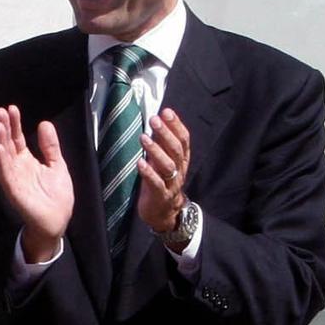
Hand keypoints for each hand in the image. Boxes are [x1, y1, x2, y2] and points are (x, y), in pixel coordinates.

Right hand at [0, 106, 72, 261]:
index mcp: (27, 161)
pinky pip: (5, 174)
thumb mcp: (57, 165)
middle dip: (4, 128)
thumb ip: (50, 146)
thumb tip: (44, 123)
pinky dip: (1, 161)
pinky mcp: (13, 190)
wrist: (57, 221)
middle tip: (0, 111)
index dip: (14, 124)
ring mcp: (13, 178)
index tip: (11, 108)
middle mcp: (17, 167)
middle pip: (8, 144)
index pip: (17, 139)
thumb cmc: (57, 196)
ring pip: (3, 157)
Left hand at [137, 107, 190, 234]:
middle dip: (165, 133)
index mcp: (182, 160)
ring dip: (156, 151)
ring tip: (144, 138)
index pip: (184, 140)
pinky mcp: (161, 196)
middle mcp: (180, 170)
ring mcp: (171, 184)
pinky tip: (140, 163)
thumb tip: (158, 120)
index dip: (176, 125)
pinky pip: (157, 184)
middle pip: (176, 150)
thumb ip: (162, 144)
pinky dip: (149, 173)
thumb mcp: (164, 161)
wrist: (164, 212)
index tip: (166, 111)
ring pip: (168, 166)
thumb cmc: (161, 181)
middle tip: (154, 120)